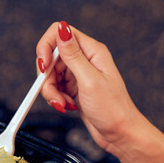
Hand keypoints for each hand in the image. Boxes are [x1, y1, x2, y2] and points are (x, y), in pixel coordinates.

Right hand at [36, 21, 145, 158]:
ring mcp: (79, 74)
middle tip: (53, 95)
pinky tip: (67, 106)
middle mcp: (85, 59)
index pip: (59, 33)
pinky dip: (56, 98)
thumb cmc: (113, 109)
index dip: (46, 47)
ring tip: (63, 104)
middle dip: (47, 77)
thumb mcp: (90, 80)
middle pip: (51, 57)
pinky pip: (55, 87)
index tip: (43, 67)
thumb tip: (62, 28)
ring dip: (51, 91)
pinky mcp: (74, 88)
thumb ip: (73, 55)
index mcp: (91, 51)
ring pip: (50, 74)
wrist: (120, 134)